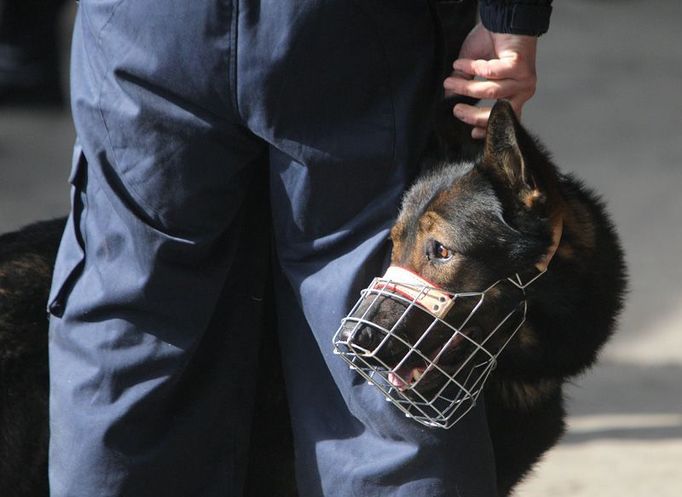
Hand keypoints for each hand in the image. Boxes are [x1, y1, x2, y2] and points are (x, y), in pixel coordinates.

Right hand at [443, 23, 537, 138]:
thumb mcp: (474, 69)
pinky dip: (472, 68)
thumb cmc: (492, 42)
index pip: (504, 119)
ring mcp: (523, 78)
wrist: (503, 18)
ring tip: (449, 81)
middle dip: (474, 114)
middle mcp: (523, 90)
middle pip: (498, 112)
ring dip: (466, 87)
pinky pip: (490, 73)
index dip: (488, 128)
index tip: (472, 134)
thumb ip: (466, 84)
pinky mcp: (519, 65)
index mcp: (515, 94)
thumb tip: (449, 99)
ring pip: (491, 92)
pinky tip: (459, 64)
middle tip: (456, 110)